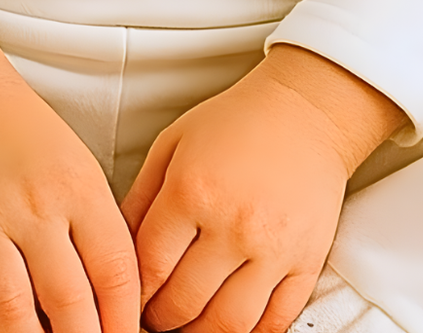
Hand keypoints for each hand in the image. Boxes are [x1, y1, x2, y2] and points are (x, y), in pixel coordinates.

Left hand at [121, 47, 403, 332]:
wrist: (305, 111)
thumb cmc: (235, 123)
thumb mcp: (172, 144)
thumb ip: (140, 198)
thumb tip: (115, 250)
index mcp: (192, 191)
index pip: (150, 268)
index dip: (133, 294)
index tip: (129, 300)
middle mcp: (233, 223)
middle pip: (183, 303)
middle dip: (160, 319)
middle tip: (154, 316)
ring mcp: (274, 247)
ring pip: (227, 324)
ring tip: (188, 325)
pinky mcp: (307, 261)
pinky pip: (275, 322)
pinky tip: (229, 323)